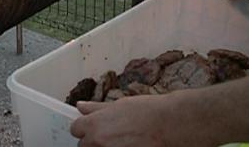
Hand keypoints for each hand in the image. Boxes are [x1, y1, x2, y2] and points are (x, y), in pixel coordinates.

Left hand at [70, 96, 214, 146]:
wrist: (172, 126)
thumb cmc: (149, 112)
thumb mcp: (120, 105)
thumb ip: (97, 108)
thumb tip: (81, 106)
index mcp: (95, 125)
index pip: (76, 129)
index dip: (85, 128)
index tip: (93, 128)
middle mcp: (98, 142)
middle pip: (84, 145)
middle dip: (94, 141)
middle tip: (112, 136)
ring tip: (123, 142)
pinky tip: (131, 145)